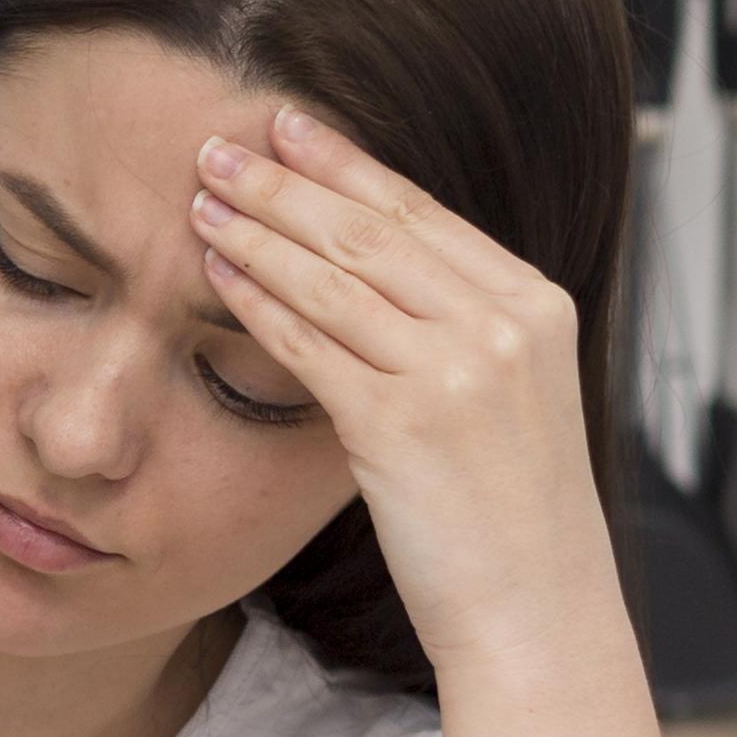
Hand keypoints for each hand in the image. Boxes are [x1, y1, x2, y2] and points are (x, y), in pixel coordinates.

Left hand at [189, 107, 626, 692]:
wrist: (536, 611)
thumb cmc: (508, 516)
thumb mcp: (507, 398)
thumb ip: (459, 329)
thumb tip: (382, 274)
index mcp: (535, 305)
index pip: (423, 213)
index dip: (348, 163)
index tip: (291, 125)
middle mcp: (503, 326)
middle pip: (373, 231)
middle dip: (287, 181)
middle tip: (220, 143)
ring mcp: (457, 372)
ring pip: (336, 279)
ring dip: (258, 232)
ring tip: (200, 200)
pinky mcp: (404, 425)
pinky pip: (312, 346)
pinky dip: (257, 303)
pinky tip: (213, 275)